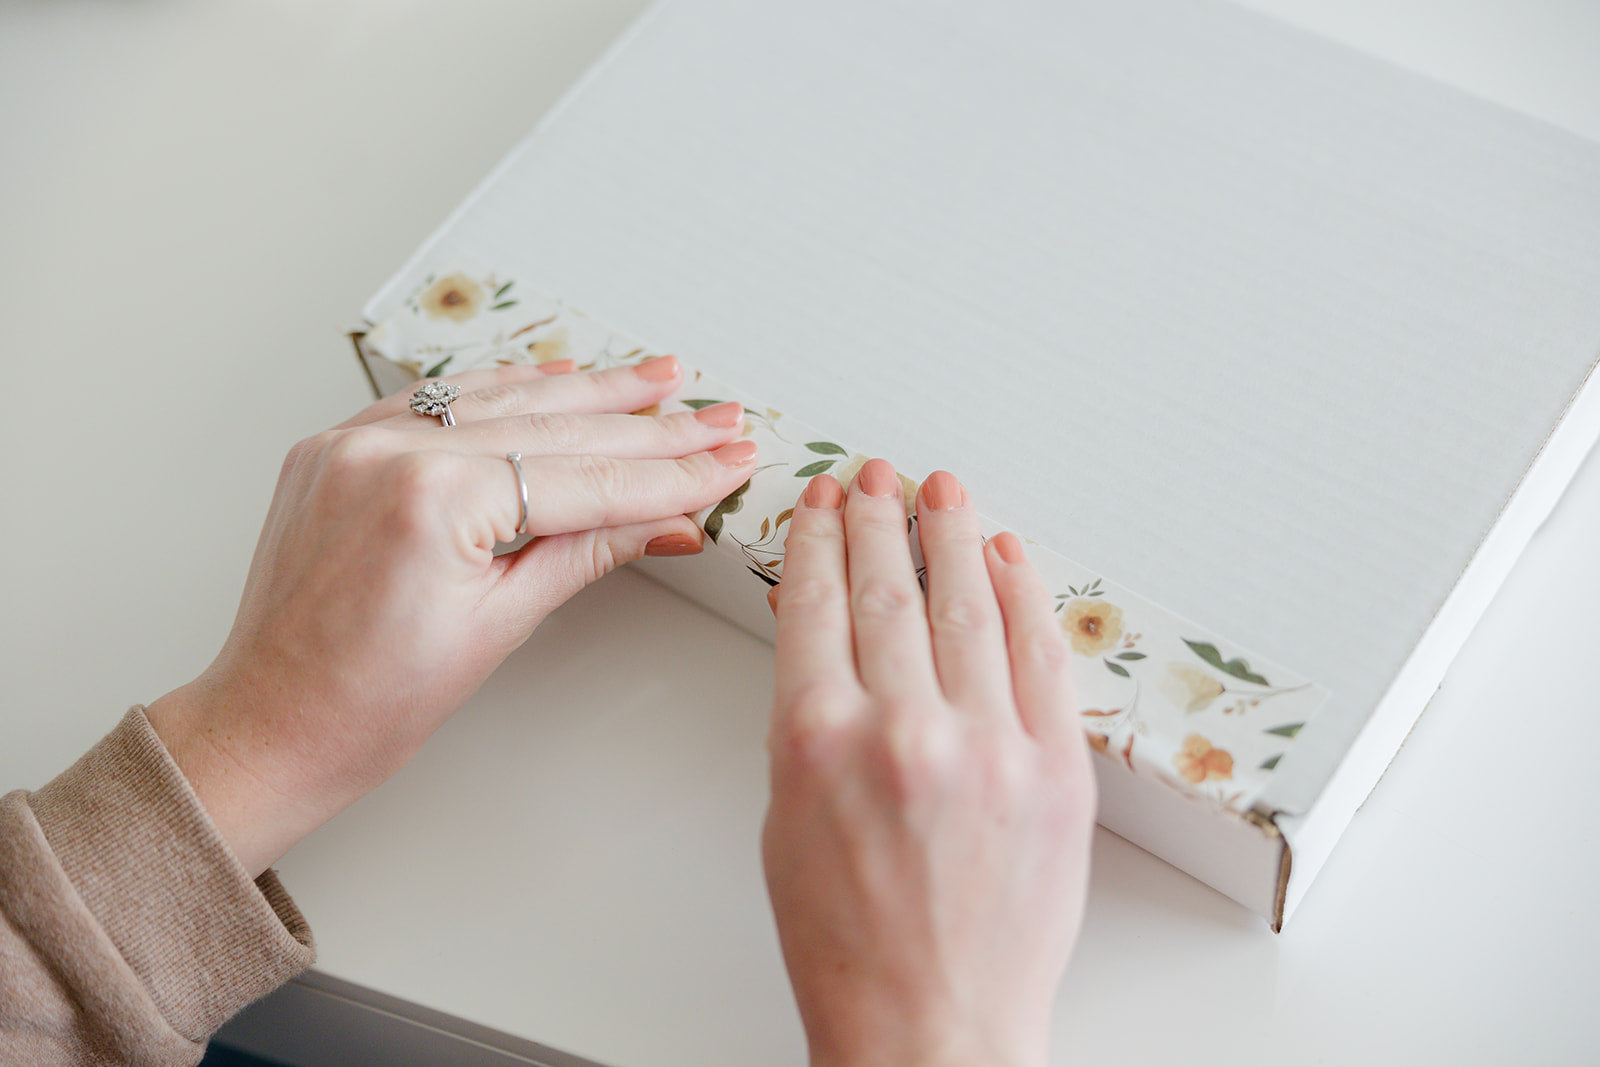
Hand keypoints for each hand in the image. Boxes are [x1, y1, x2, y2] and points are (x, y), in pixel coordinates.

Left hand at [147, 356, 755, 875]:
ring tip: (656, 379)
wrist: (271, 724)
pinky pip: (438, 401)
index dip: (670, 473)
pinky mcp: (339, 445)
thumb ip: (587, 551)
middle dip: (646, 425)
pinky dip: (502, 390)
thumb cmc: (369, 704)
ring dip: (585, 391)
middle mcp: (390, 451)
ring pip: (498, 398)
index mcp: (432, 500)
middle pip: (551, 429)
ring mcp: (357, 441)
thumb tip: (667, 519)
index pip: (586, 479)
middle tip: (716, 416)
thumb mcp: (500, 625)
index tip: (727, 459)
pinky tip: (556, 375)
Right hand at [763, 461, 1095, 1066]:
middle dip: (877, 520)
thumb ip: (810, 716)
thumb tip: (830, 633)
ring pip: (967, 606)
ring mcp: (989, 747)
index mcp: (817, 740)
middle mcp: (903, 731)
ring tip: (940, 490)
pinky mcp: (1058, 771)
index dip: (817, 539)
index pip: (816, 603)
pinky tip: (1005, 556)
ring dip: (950, 535)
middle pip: (888, 590)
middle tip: (873, 478)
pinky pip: (1042, 656)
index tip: (821, 503)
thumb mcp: (787, 817)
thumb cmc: (848, 942)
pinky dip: (1024, 595)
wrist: (930, 1023)